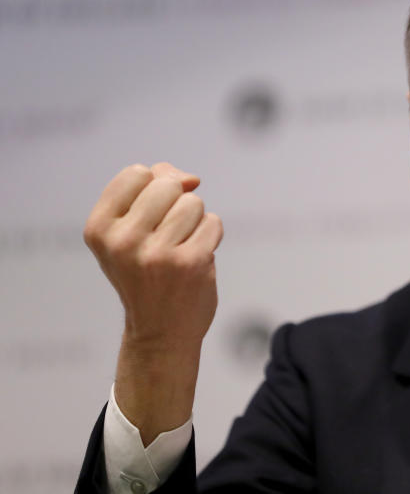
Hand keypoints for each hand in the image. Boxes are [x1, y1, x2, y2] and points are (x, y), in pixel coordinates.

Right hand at [84, 162, 222, 346]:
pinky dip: (210, 237)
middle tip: (167, 236)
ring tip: (179, 249)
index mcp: (99, 229)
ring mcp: (157, 254)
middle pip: (168, 185)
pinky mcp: (190, 263)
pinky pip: (213, 223)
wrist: (159, 333)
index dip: (154, 186)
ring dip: (194, 222)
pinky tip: (194, 259)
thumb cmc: (146, 274)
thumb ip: (152, 190)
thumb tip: (192, 178)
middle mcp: (122, 241)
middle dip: (177, 203)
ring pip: (193, 203)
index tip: (151, 214)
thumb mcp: (130, 231)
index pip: (137, 173)